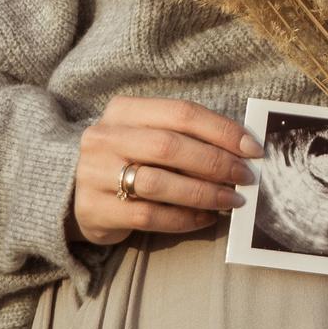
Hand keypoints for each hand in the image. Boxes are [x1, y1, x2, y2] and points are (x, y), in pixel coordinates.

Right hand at [73, 96, 262, 245]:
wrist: (75, 193)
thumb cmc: (128, 160)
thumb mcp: (149, 137)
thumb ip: (186, 137)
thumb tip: (241, 151)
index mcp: (123, 110)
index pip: (181, 112)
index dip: (222, 130)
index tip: (252, 148)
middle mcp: (104, 137)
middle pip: (170, 146)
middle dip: (216, 162)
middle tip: (245, 177)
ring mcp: (93, 173)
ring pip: (159, 182)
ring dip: (203, 193)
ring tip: (230, 200)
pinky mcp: (94, 209)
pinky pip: (148, 216)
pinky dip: (183, 219)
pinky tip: (205, 218)